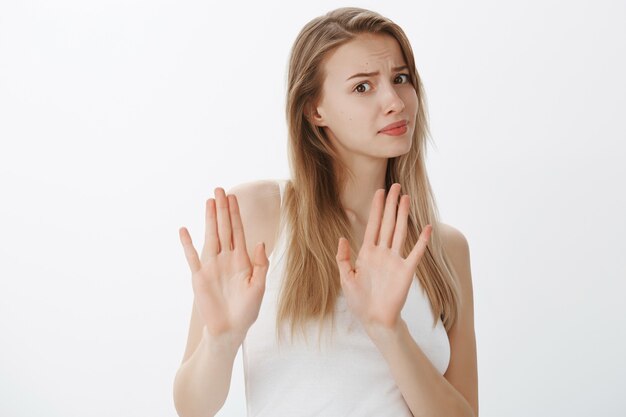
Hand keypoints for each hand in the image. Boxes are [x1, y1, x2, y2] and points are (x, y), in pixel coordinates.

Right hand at [179, 187, 268, 342]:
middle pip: (224, 229)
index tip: (233, 198)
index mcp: (242, 261)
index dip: (236, 214)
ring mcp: (212, 266)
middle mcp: (226, 259)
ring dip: (208, 219)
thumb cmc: (246, 311)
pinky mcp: (199, 277)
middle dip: (222, 210)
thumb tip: (260, 242)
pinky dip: (188, 244)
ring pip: (210, 237)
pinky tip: (184, 230)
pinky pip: (192, 257)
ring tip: (208, 201)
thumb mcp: (259, 288)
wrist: (229, 331)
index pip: (238, 232)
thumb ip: (260, 265)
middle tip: (220, 190)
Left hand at [335, 183, 431, 333]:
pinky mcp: (406, 271)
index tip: (379, 192)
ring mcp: (395, 261)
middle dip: (391, 204)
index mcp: (367, 253)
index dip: (376, 208)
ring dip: (403, 215)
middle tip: (395, 186)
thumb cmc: (359, 301)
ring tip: (406, 197)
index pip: (372, 225)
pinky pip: (415, 253)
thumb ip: (343, 258)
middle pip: (388, 223)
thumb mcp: (345, 278)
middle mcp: (382, 253)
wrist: (374, 320)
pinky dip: (421, 241)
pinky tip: (427, 228)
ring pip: (400, 232)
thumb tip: (342, 238)